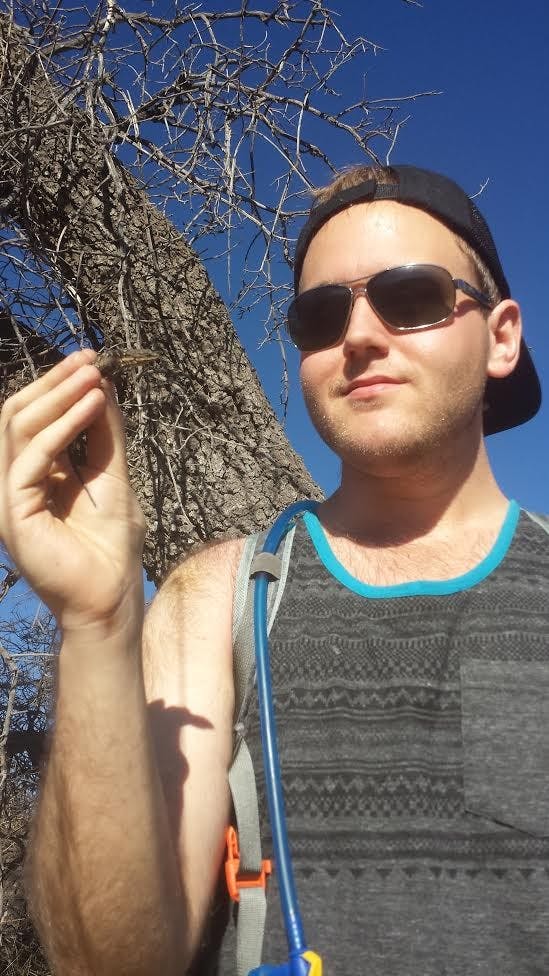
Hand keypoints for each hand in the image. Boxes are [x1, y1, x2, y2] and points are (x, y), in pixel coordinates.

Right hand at [0, 349, 146, 634]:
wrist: (111, 598)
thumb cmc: (113, 545)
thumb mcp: (113, 475)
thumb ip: (104, 434)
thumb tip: (102, 384)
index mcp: (36, 473)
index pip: (35, 417)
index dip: (60, 386)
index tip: (93, 361)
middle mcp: (17, 481)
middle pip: (18, 415)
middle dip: (55, 383)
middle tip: (89, 361)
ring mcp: (11, 496)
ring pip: (18, 428)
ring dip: (58, 396)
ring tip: (93, 377)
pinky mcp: (14, 512)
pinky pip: (31, 458)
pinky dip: (62, 427)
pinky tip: (92, 406)